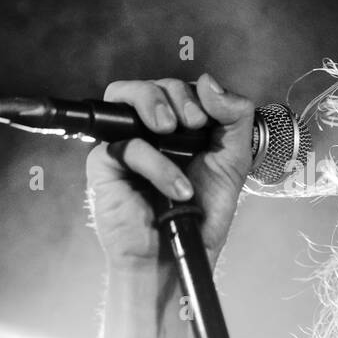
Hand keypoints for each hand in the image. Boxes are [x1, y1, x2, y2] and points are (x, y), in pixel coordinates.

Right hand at [86, 74, 254, 267]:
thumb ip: (233, 118)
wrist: (179, 255)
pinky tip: (176, 188)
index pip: (180, 88)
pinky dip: (154, 163)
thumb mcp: (232, 161)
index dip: (194, 93)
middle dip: (176, 94)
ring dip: (152, 101)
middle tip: (193, 123)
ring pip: (123, 95)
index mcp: (179, 128)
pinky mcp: (104, 165)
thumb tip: (209, 82)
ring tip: (171, 129)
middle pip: (151, 84)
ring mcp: (124, 144)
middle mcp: (148, 132)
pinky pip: (125, 145)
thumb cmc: (201, 214)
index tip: (208, 119)